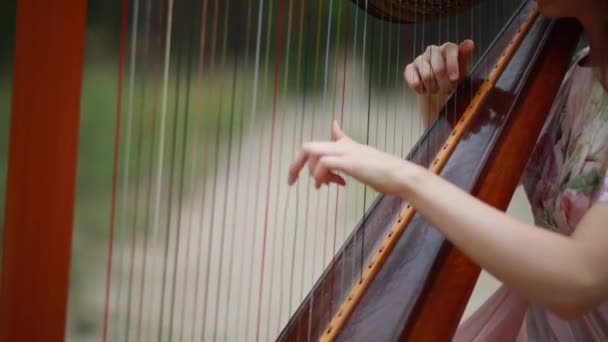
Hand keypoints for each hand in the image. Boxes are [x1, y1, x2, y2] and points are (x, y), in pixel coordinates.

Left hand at [287, 121, 410, 196]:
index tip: (295, 177)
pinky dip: (322, 176)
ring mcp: (346, 152)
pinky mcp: (349, 162)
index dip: (305, 158)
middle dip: (296, 165)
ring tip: (324, 185)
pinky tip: (332, 184)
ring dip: (313, 173)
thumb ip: (348, 150)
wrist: (401, 176)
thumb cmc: (384, 173)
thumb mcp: (362, 160)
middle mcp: (343, 145)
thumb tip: (338, 131)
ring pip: (312, 153)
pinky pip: (324, 163)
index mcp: (346, 145)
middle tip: (292, 182)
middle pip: (308, 147)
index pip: (320, 141)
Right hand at [404, 39, 473, 94]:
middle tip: (447, 90)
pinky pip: (414, 81)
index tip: (455, 79)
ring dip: (433, 88)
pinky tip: (425, 89)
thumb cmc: (452, 78)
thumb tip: (469, 43)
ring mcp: (419, 59)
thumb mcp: (462, 70)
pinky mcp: (409, 68)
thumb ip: (464, 56)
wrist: (437, 90)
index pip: (450, 50)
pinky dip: (421, 90)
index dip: (452, 66)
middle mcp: (432, 50)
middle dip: (444, 83)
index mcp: (447, 48)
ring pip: (426, 76)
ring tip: (437, 89)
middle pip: (438, 67)